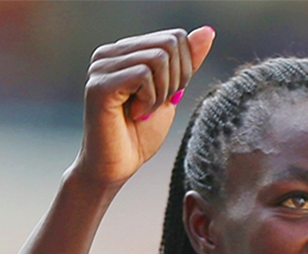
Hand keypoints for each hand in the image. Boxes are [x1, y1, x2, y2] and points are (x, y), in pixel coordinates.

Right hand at [72, 27, 214, 190]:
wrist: (116, 168)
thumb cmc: (139, 135)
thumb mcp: (172, 93)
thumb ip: (186, 63)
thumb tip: (207, 31)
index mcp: (123, 51)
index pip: (174, 37)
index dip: (184, 69)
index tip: (167, 97)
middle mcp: (108, 53)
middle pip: (168, 44)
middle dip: (175, 80)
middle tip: (156, 105)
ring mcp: (101, 66)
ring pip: (158, 58)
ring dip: (161, 93)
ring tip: (143, 111)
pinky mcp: (100, 84)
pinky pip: (144, 75)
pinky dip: (150, 99)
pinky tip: (135, 115)